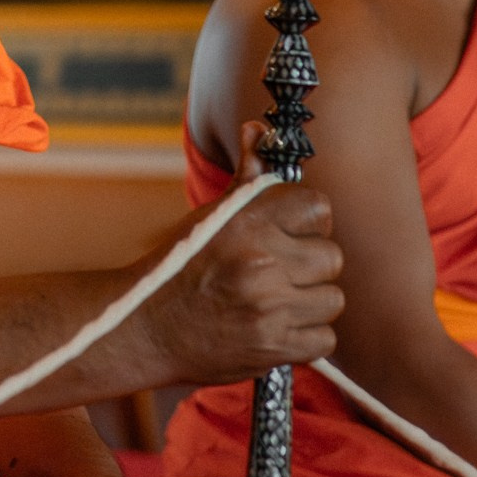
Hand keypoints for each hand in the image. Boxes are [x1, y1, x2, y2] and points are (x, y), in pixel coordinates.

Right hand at [143, 122, 343, 384]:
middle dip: (310, 265)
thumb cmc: (180, 266)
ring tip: (279, 300)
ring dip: (310, 302)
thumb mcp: (211, 216)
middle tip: (283, 271)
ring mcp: (268, 308)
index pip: (319, 208)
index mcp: (247, 223)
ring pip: (332, 299)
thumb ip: (247, 176)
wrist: (144, 327)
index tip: (293, 231)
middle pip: (332, 257)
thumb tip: (258, 129)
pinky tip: (278, 326)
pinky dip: (306, 336)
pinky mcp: (273, 347)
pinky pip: (324, 338)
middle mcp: (261, 263)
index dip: (310, 220)